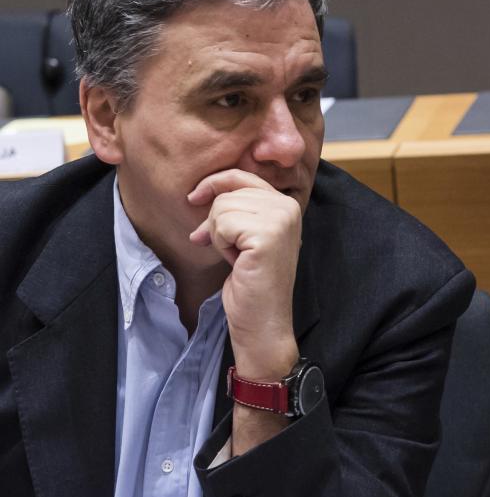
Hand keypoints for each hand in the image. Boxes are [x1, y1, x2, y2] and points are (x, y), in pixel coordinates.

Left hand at [188, 169, 300, 380]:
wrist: (262, 320)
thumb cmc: (251, 283)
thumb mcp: (243, 236)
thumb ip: (235, 210)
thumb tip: (199, 196)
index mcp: (287, 205)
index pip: (242, 176)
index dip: (215, 183)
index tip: (194, 198)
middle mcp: (288, 207)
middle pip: (227, 194)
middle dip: (217, 223)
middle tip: (231, 250)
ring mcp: (280, 220)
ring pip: (222, 208)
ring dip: (220, 236)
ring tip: (238, 257)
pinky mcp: (267, 235)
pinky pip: (222, 224)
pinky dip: (221, 245)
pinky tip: (237, 262)